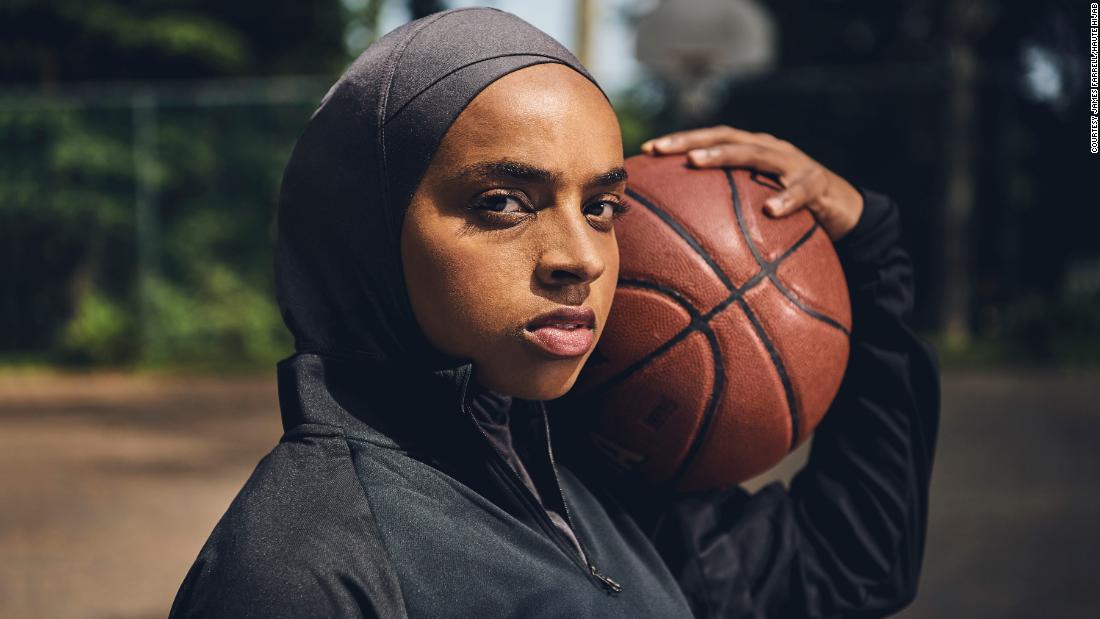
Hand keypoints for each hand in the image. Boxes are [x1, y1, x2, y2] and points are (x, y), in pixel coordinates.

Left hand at [641, 125, 863, 240]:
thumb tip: (681, 239)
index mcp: (753, 152)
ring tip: (696, 162)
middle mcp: (770, 150)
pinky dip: (787, 198)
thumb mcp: (756, 209)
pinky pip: (802, 190)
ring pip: (757, 152)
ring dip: (724, 155)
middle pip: (726, 136)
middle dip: (691, 140)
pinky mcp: (819, 184)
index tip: (647, 150)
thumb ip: (726, 213)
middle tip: (661, 150)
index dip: (681, 141)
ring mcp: (794, 163)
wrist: (846, 213)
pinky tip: (772, 210)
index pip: (712, 139)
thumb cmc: (792, 214)